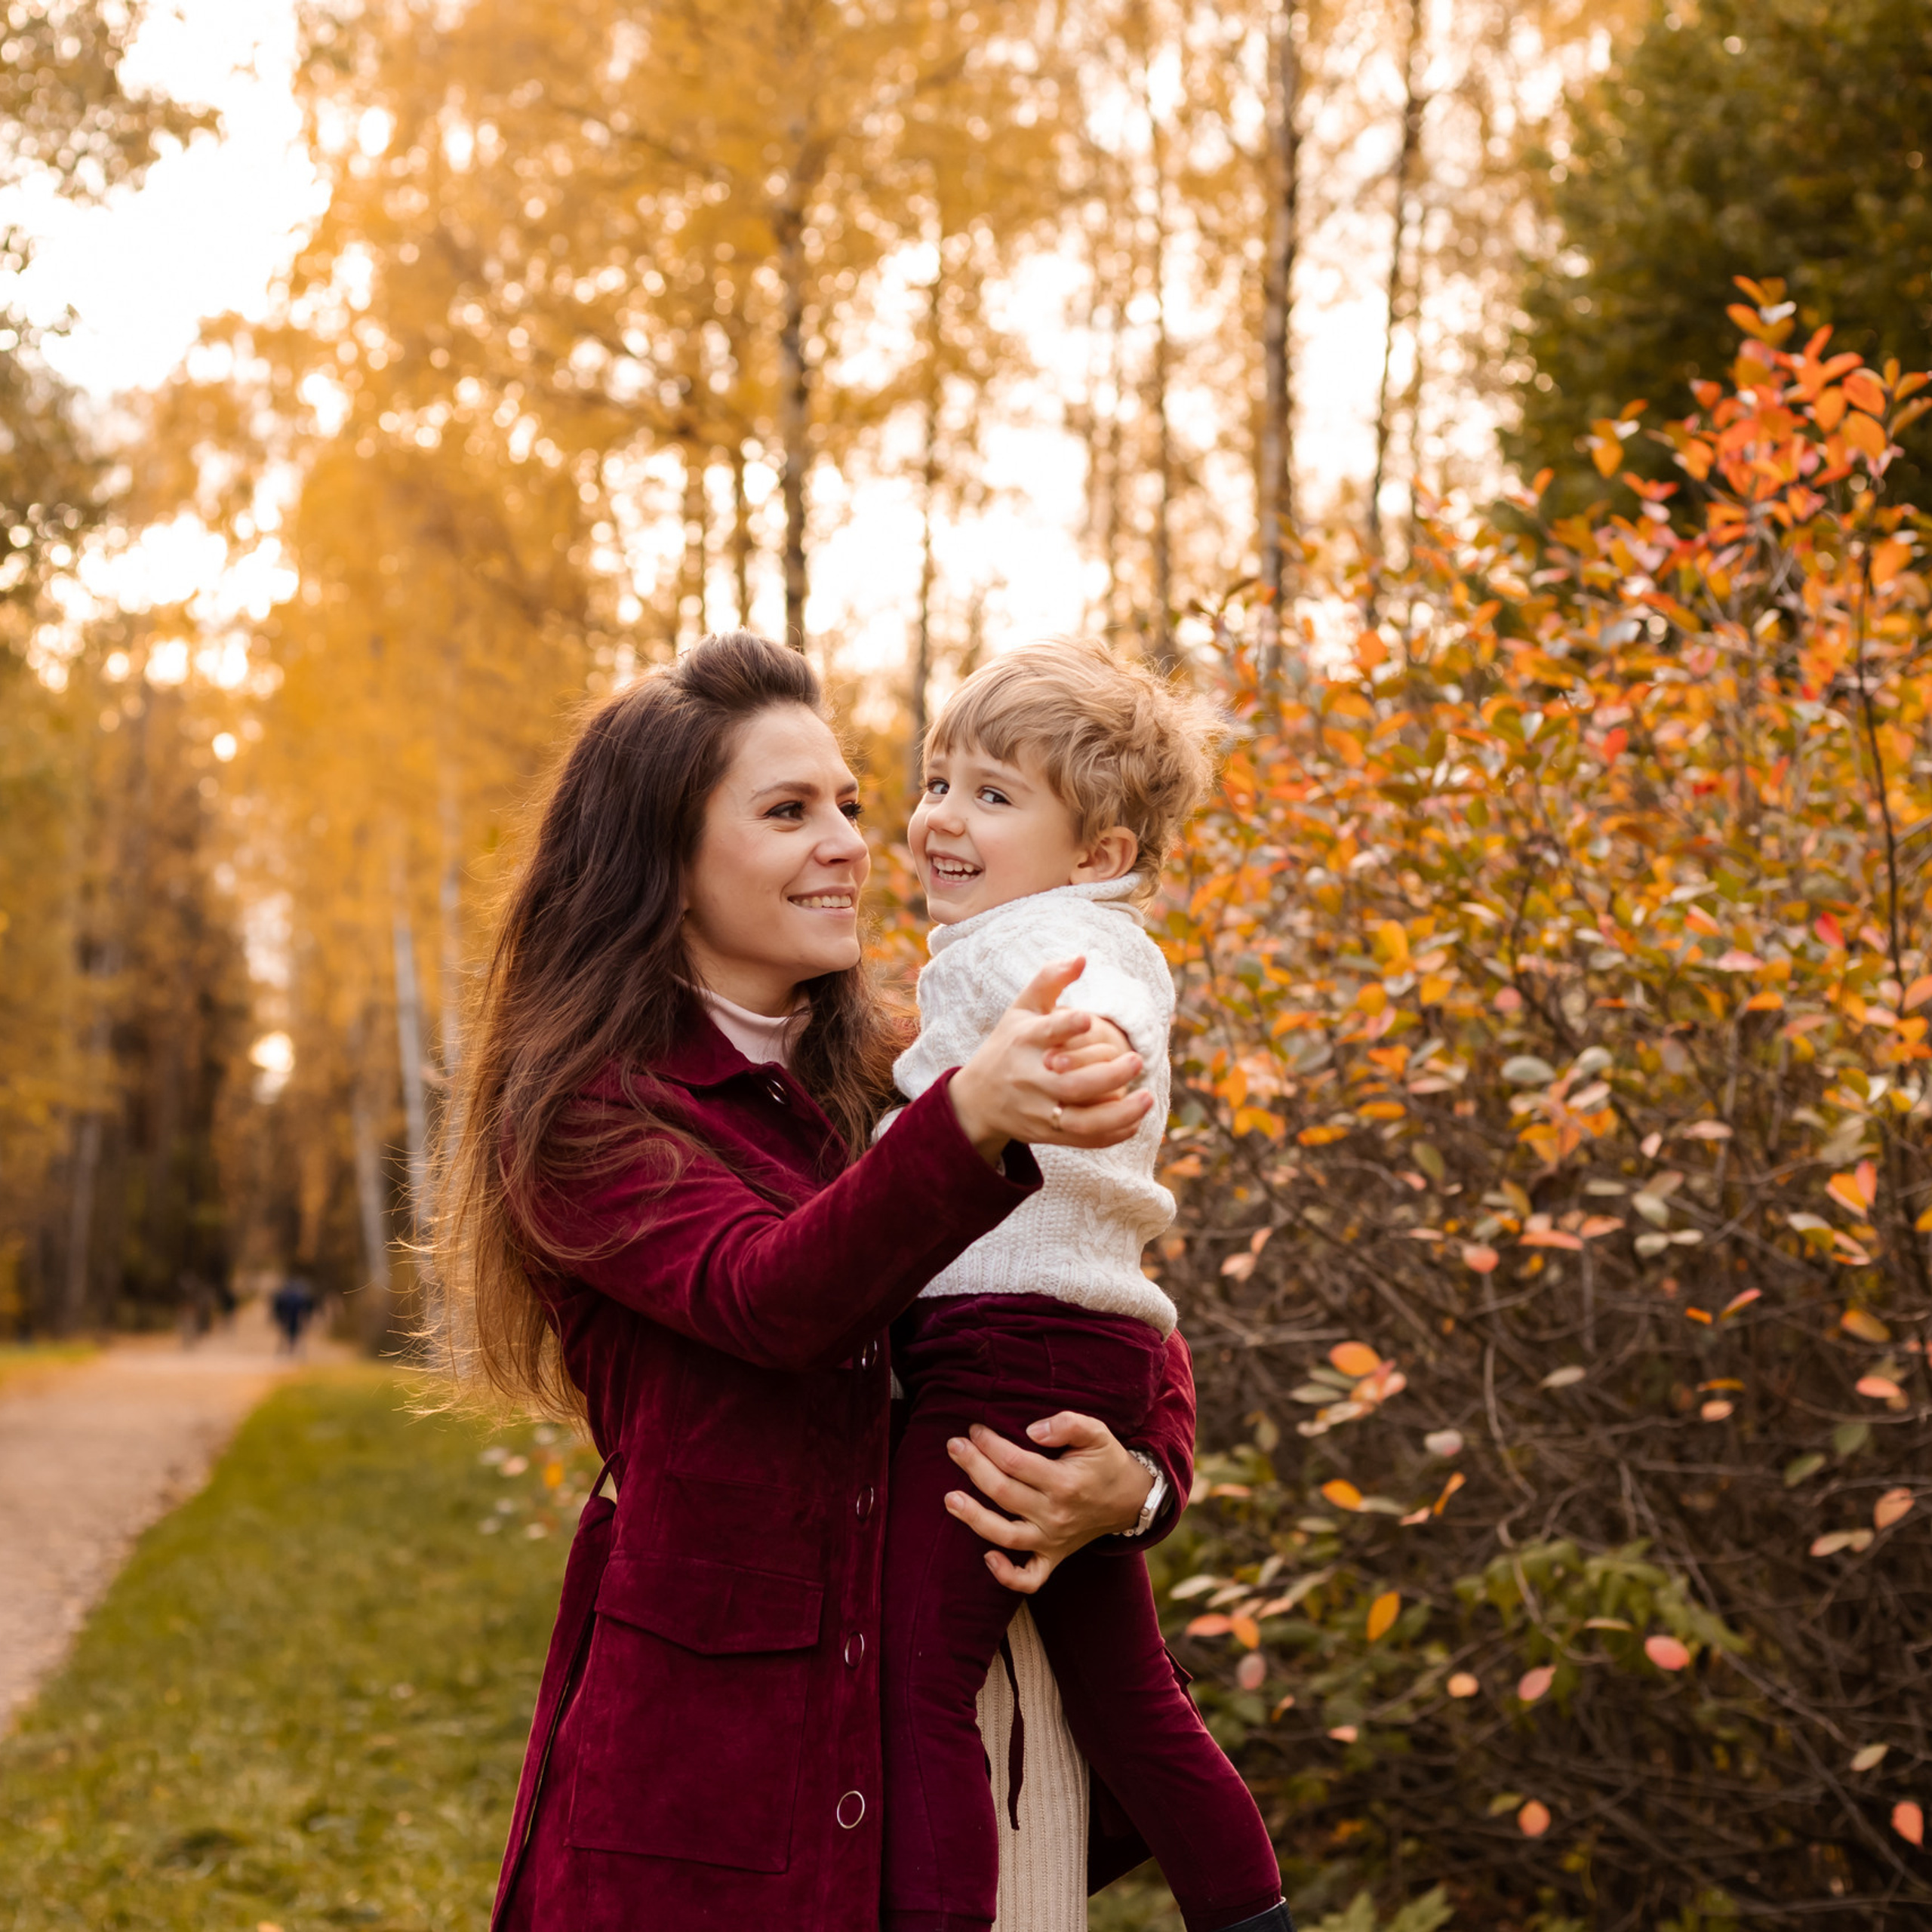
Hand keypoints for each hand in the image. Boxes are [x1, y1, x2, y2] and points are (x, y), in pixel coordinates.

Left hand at [941, 1411, 1157, 1594]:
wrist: (1130, 1499)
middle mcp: (1055, 1514)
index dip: (990, 1444)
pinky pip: (1029, 1578)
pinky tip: (986, 1557)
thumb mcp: (1097, 1432)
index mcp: (1064, 1482)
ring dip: (974, 1518)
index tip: (975, 1429)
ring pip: (1006, 1535)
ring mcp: (1052, 1540)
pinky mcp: (1053, 1558)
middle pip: (1003, 1493)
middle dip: (973, 1467)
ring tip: (950, 1499)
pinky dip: (1007, 1575)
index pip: (1015, 1462)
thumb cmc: (1106, 1461)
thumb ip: (1068, 1424)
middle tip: (954, 1447)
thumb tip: (1032, 1430)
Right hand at [947, 959, 1153, 1164]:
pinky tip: (1136, 1120)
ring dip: (1118, 1113)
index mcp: (1024, 1041)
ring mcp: (1039, 1110)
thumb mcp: (1020, 1010)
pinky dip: (1111, 1134)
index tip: (1086, 1019)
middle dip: (1108, 1074)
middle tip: (1137, 1059)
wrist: (977, 1100)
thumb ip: (1049, 981)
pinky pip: (1083, 1139)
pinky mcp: (1048, 1134)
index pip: (1045, 1033)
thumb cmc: (1007, 1046)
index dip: (1065, 1026)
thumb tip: (1082, 957)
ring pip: (1080, 1120)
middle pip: (1071, 1083)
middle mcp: (1031, 1078)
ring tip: (1148, 1097)